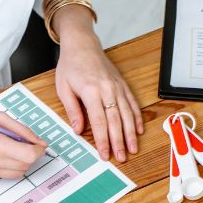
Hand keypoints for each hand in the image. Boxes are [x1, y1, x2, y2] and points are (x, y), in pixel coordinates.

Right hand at [0, 105, 46, 179]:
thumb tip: (40, 143)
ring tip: (12, 148)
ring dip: (21, 162)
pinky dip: (10, 165)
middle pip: (25, 165)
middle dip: (31, 156)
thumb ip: (22, 130)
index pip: (28, 155)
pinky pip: (6, 175)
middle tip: (26, 144)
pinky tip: (1, 154)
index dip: (38, 151)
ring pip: (18, 173)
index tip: (39, 145)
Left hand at [52, 10, 143, 162]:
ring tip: (133, 149)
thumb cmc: (70, 65)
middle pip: (115, 120)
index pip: (99, 121)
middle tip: (122, 158)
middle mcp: (107, 89)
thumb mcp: (63, 88)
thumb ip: (72, 110)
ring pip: (127, 113)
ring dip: (131, 133)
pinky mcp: (122, 84)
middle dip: (119, 141)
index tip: (105, 154)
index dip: (102, 140)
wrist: (82, 44)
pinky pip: (132, 103)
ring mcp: (117, 86)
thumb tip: (78, 130)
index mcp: (91, 91)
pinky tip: (138, 130)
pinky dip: (136, 117)